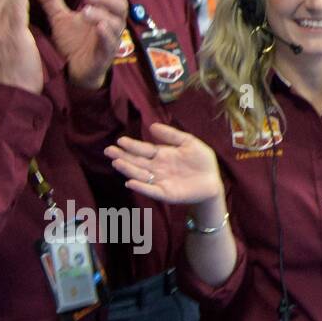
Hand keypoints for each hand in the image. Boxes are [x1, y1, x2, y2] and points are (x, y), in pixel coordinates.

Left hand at [35, 0, 128, 90]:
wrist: (72, 72)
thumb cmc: (72, 44)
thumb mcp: (60, 19)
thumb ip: (52, 0)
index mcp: (105, 14)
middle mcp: (111, 26)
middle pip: (120, 7)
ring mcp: (110, 41)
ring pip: (116, 25)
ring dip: (103, 15)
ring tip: (86, 11)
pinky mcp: (105, 56)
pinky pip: (110, 44)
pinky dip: (106, 34)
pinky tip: (99, 27)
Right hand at [105, 122, 222, 204]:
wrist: (213, 182)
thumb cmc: (201, 162)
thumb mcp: (189, 142)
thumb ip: (171, 135)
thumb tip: (151, 126)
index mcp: (162, 155)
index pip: (143, 149)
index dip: (132, 145)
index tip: (120, 141)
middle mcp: (157, 168)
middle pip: (137, 161)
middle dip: (123, 156)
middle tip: (108, 151)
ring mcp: (160, 181)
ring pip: (140, 175)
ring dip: (128, 169)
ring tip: (116, 163)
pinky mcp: (166, 193)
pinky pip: (151, 190)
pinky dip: (141, 187)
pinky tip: (130, 182)